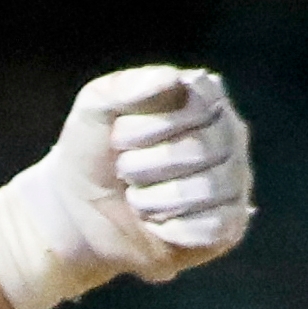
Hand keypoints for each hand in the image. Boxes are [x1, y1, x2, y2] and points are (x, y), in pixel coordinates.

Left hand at [0, 66, 253, 308]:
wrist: (73, 212)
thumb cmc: (92, 153)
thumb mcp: (93, 112)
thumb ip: (125, 87)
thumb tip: (173, 79)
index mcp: (205, 99)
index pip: (198, 105)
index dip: (150, 127)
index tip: (118, 138)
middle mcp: (230, 136)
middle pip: (201, 149)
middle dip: (142, 166)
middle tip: (124, 171)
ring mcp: (234, 180)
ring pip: (205, 190)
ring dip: (151, 200)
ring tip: (137, 197)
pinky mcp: (228, 224)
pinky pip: (211, 228)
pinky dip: (169, 229)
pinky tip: (155, 224)